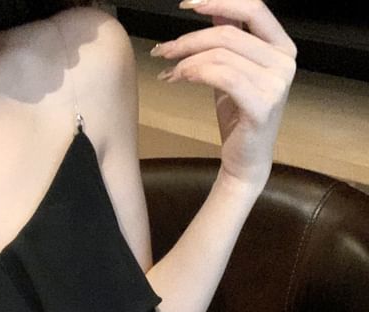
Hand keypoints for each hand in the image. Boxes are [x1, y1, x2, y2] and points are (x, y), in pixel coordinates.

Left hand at [151, 0, 296, 190]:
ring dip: (186, 61)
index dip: (220, 0)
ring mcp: (277, 83)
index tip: (186, 3)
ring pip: (221, 56)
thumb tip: (211, 5)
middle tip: (163, 51)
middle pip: (228, 34)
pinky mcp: (262, 105)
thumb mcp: (230, 71)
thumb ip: (228, 38)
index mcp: (281, 46)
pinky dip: (196, 73)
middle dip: (189, 40)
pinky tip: (179, 78)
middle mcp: (285, 61)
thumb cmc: (237, 115)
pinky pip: (223, 77)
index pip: (254, 8)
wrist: (245, 160)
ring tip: (168, 72)